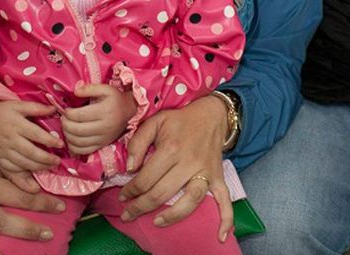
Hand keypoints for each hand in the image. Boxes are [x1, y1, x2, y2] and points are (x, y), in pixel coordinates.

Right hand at [0, 98, 61, 177]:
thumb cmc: (2, 111)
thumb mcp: (19, 105)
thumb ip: (36, 108)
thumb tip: (55, 109)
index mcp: (16, 125)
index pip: (36, 134)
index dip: (49, 140)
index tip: (61, 144)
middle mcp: (10, 140)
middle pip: (30, 152)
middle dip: (46, 158)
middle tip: (58, 161)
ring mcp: (3, 151)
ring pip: (22, 163)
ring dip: (37, 167)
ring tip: (50, 167)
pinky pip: (10, 171)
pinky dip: (22, 177)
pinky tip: (33, 180)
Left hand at [62, 83, 137, 155]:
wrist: (129, 111)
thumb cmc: (115, 99)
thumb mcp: (106, 89)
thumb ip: (90, 88)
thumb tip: (75, 91)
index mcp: (105, 111)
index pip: (79, 116)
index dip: (67, 113)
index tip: (65, 110)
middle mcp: (105, 127)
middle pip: (76, 130)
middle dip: (65, 124)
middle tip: (63, 119)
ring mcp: (103, 138)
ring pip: (78, 142)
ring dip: (67, 135)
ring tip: (66, 127)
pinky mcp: (102, 145)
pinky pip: (83, 151)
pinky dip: (73, 147)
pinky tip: (71, 138)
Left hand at [119, 95, 232, 241]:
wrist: (211, 114)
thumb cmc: (180, 120)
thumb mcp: (155, 121)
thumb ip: (138, 142)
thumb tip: (130, 167)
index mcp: (170, 149)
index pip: (146, 178)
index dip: (130, 190)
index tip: (123, 195)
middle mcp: (189, 162)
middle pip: (162, 193)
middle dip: (140, 207)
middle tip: (128, 215)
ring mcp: (205, 171)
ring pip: (190, 200)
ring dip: (172, 216)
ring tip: (157, 222)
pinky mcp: (217, 177)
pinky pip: (224, 200)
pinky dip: (225, 219)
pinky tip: (220, 236)